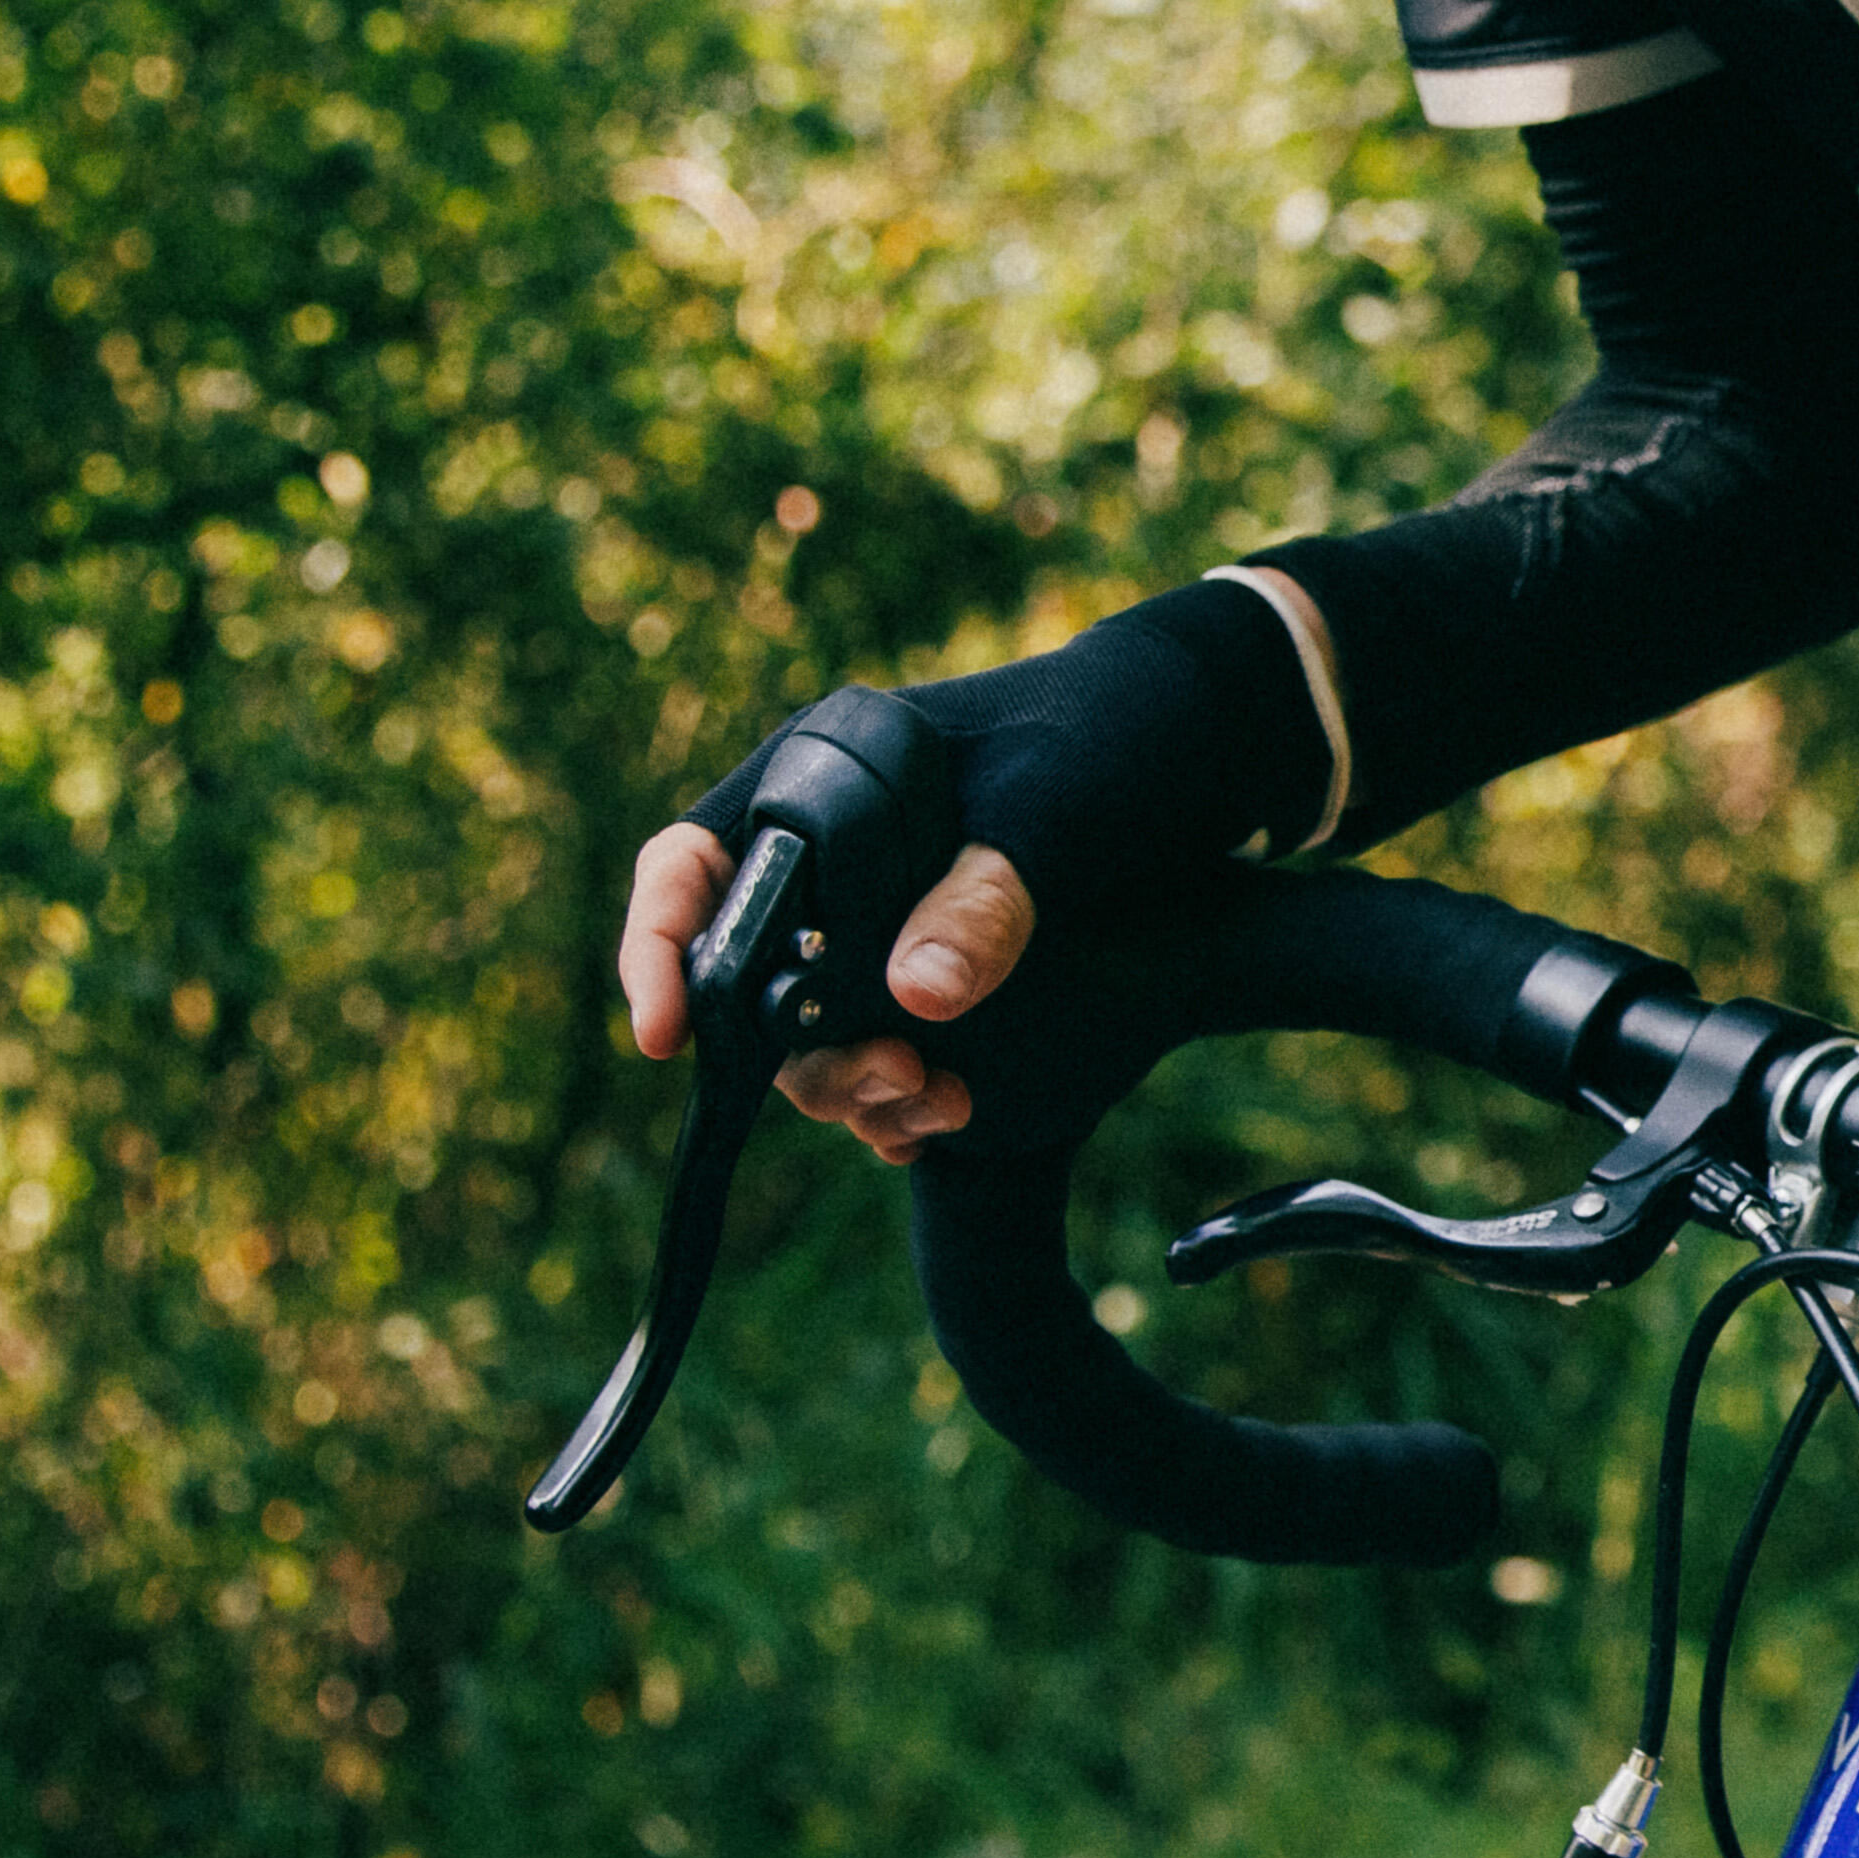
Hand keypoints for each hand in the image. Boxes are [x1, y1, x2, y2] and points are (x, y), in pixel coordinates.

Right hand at [609, 579, 1326, 1165]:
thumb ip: (990, 894)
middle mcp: (831, 847)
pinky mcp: (930, 957)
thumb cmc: (1115, 736)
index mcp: (819, 776)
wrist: (1203, 742)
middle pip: (744, 971)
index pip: (691, 863)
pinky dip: (899, 1089)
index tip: (664, 1037)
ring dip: (855, 1079)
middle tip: (884, 1086)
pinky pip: (877, 1039)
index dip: (655, 948)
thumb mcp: (1055, 809)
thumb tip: (917, 999)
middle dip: (791, 1051)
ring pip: (812, 1023)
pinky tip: (941, 1121)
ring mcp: (877, 908)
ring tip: (932, 1104)